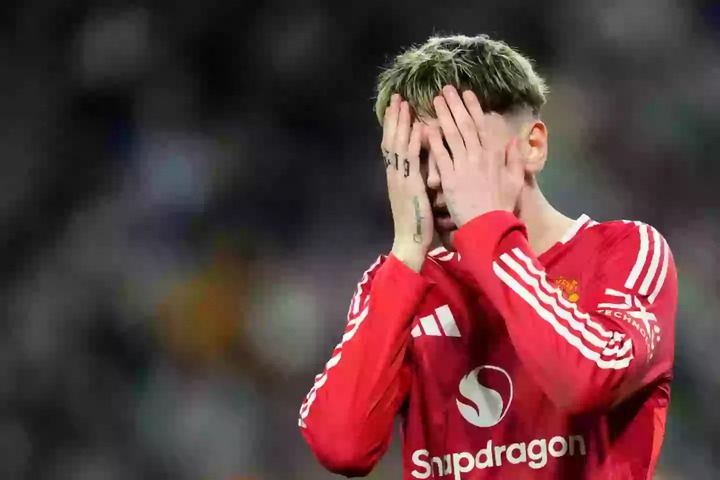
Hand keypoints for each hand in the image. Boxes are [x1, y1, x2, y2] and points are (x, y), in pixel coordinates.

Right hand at [381, 94, 433, 271]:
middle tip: (397, 97)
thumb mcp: (417, 196)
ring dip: (401, 122)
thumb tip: (426, 165)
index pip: (393, 145)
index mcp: (397, 176)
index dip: (395, 125)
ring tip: (403, 103)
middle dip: (394, 118)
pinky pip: (411, 159)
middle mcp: (395, 174)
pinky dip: (414, 141)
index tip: (398, 108)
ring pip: (398, 144)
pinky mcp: (409, 185)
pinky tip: (419, 126)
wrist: (411, 242)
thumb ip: (419, 178)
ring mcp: (400, 178)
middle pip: (391, 139)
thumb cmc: (418, 223)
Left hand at [429, 85, 524, 226]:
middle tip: (446, 89)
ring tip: (435, 101)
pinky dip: (434, 141)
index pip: (482, 126)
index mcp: (494, 155)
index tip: (467, 93)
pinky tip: (426, 128)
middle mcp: (478, 156)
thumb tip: (515, 141)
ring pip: (452, 135)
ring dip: (443, 116)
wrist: (489, 226)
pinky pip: (440, 155)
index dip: (474, 108)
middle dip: (455, 105)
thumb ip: (516, 160)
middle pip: (465, 125)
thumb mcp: (516, 181)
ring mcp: (463, 166)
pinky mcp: (449, 178)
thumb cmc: (502, 206)